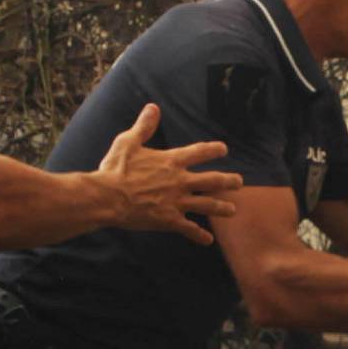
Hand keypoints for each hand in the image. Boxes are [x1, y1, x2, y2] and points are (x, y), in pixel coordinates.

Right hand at [97, 103, 242, 246]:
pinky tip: (208, 240)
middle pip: (212, 180)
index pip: (199, 152)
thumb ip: (144, 127)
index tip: (224, 149)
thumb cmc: (115, 169)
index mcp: (171, 161)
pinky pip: (189, 228)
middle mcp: (179, 181)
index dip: (213, 150)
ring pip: (207, 205)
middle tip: (239, 182)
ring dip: (222, 207)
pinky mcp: (169, 220)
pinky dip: (199, 235)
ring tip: (233, 210)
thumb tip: (153, 107)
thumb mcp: (128, 143)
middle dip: (228, 181)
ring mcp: (176, 202)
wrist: (108, 197)